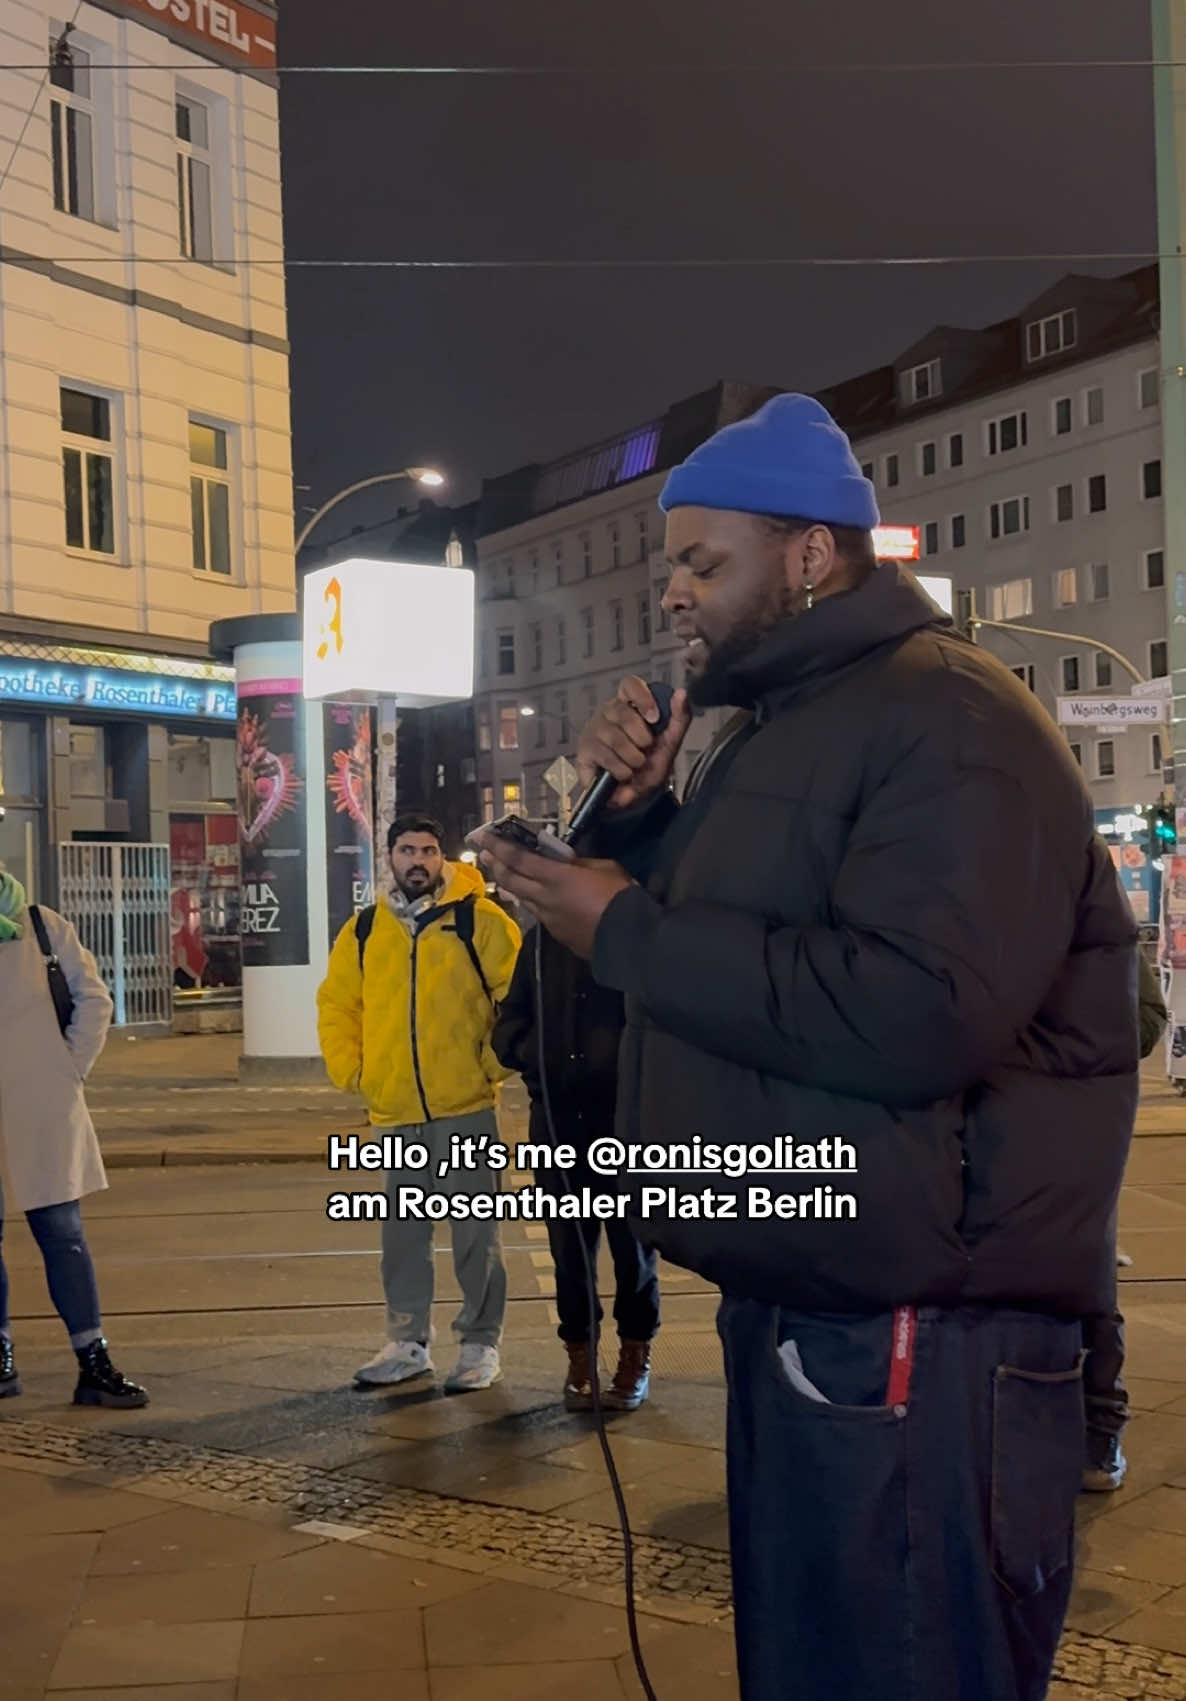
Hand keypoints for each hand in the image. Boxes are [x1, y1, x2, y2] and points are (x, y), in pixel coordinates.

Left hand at [471, 832, 632, 958]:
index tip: (482, 837)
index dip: (498, 846)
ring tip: (505, 874)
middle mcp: (544, 898)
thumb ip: (580, 864)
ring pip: (521, 898)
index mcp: (556, 877)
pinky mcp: (556, 934)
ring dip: (510, 884)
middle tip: (485, 854)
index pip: (519, 858)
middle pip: (510, 880)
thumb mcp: (604, 868)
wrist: (629, 938)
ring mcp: (548, 918)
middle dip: (495, 864)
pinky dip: (530, 901)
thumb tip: (567, 863)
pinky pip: (537, 913)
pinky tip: (534, 897)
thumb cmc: (620, 896)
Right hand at [576, 677, 691, 810]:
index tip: (654, 718)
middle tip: (646, 749)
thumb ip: (679, 717)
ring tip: (636, 766)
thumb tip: (681, 692)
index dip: (642, 697)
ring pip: (612, 736)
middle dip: (641, 736)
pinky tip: (623, 775)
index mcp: (629, 705)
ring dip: (631, 756)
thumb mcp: (670, 743)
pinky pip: (602, 755)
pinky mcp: (584, 751)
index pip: (630, 685)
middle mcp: (608, 713)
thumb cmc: (650, 764)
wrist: (637, 797)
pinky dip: (619, 769)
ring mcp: (593, 730)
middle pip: (621, 712)